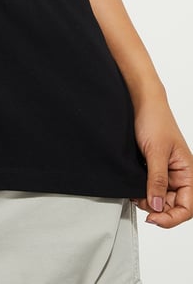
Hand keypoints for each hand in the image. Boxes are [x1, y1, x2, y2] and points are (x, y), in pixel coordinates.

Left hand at [131, 98, 192, 228]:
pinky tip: (133, 187)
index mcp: (188, 172)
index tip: (153, 218)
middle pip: (172, 206)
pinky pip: (151, 187)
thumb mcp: (155, 152)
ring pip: (160, 199)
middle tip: (139, 202)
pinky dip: (142, 191)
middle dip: (157, 209)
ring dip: (148, 200)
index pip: (187, 207)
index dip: (172, 217)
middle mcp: (180, 175)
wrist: (141, 101)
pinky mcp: (153, 168)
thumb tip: (157, 206)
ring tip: (135, 193)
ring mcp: (166, 172)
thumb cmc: (155, 120)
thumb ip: (157, 180)